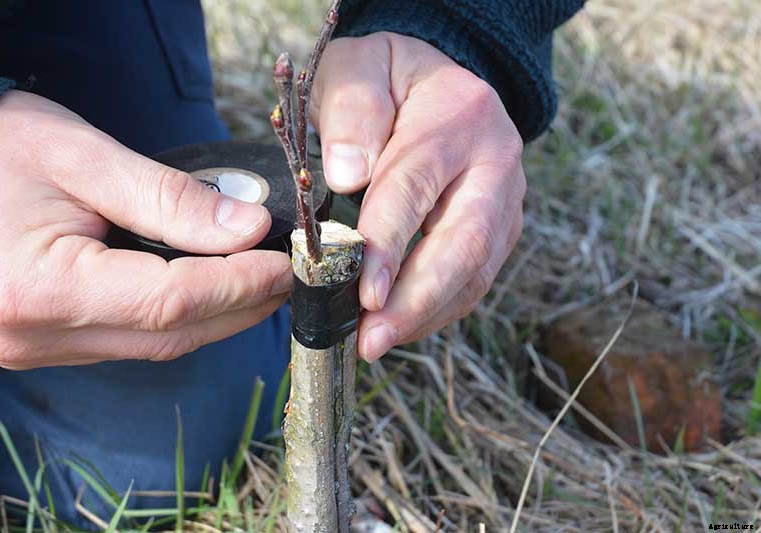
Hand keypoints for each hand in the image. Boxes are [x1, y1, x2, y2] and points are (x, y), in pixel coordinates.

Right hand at [0, 91, 290, 369]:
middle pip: (170, 335)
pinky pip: (131, 340)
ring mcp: (34, 347)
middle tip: (286, 274)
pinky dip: (178, 319)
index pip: (170, 302)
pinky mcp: (43, 342)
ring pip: (156, 346)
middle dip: (238, 305)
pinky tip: (209, 289)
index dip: (238, 284)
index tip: (284, 263)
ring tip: (259, 280)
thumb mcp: (88, 158)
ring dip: (215, 315)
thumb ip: (172, 199)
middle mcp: (33, 335)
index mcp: (38, 288)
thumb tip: (249, 229)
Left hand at [312, 32, 525, 361]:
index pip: (417, 186)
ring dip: (427, 314)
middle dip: (417, 299)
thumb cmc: (388, 78)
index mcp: (459, 115)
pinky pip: (475, 278)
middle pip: (465, 242)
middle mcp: (496, 161)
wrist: (440, 79)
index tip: (363, 291)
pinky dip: (438, 309)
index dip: (389, 243)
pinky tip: (401, 326)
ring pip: (476, 271)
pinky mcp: (501, 227)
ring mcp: (506, 198)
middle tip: (372, 340)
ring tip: (377, 343)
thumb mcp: (358, 67)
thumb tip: (348, 174)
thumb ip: (351, 108)